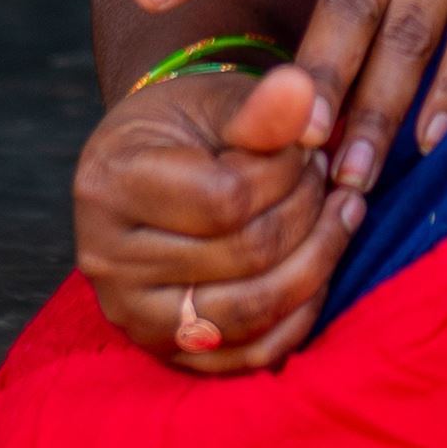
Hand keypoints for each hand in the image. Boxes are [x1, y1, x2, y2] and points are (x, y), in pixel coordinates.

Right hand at [72, 58, 347, 371]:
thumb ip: (260, 108)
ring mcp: (133, 313)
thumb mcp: (220, 101)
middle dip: (309, 213)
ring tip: (339, 216)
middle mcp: (106, 257)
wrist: (159, 168)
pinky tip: (323, 267)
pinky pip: (251, 355)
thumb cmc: (192, 128)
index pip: (226, 198)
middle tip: (330, 180)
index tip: (307, 149)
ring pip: (252, 312)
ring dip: (317, 263)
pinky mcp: (166, 349)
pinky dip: (301, 316)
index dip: (287, 175)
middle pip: (246, 256)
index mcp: (110, 182)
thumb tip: (303, 92)